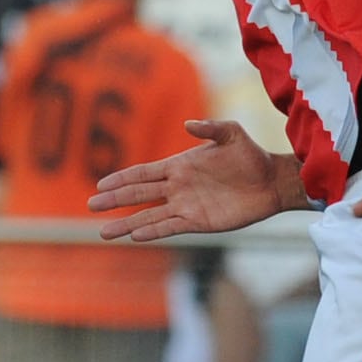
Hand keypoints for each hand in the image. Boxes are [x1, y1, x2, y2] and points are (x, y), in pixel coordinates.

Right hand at [90, 119, 295, 242]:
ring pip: (149, 217)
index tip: (101, 185)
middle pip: (139, 195)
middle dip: (115, 200)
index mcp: (179, 165)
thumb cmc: (250, 155)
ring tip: (103, 232)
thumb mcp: (232, 133)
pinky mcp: (199, 222)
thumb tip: (187, 125)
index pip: (143, 173)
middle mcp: (177, 187)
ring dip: (127, 224)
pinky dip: (153, 232)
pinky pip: (170, 228)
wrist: (271, 181)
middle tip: (90, 205)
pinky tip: (136, 236)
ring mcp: (185, 206)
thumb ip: (210, 128)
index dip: (121, 178)